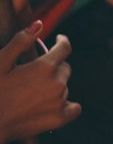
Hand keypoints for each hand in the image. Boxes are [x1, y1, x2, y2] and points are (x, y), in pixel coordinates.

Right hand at [0, 25, 76, 143]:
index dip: (62, 41)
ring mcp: (60, 102)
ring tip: (33, 92)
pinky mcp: (59, 119)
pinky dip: (67, 105)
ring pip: (65, 87)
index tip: (59, 39)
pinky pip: (74, 108)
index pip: (64, 48)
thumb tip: (39, 24)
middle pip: (65, 69)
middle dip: (54, 67)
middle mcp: (57, 83)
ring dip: (55, 86)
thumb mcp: (0, 63)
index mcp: (44, 67)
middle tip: (35, 73)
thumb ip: (20, 42)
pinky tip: (54, 104)